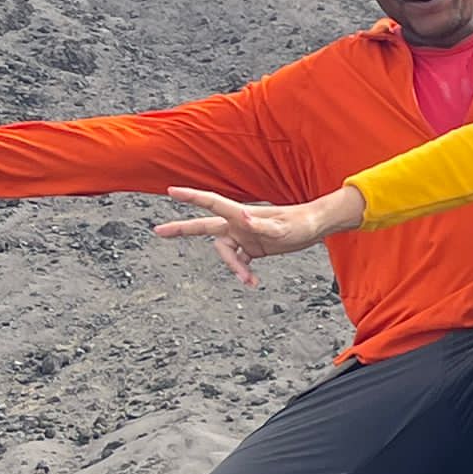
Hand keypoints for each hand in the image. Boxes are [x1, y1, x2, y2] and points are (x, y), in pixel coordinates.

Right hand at [153, 184, 365, 285]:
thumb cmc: (300, 223)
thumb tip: (243, 218)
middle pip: (204, 227)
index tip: (171, 191)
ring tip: (249, 280)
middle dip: (181, 229)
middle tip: (158, 230)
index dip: (191, 197)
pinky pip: (239, 262)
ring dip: (234, 267)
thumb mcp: (282, 227)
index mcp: (241, 214)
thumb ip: (261, 225)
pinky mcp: (252, 247)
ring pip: (225, 253)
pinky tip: (252, 281)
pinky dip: (242, 272)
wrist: (314, 227)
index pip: (211, 203)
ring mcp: (244, 235)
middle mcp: (238, 224)